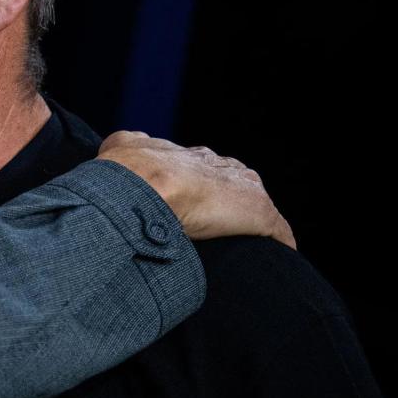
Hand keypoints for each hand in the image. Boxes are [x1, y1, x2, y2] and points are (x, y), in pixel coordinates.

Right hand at [98, 131, 295, 249]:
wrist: (145, 186)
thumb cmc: (129, 172)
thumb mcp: (120, 147)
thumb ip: (127, 143)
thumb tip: (126, 142)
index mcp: (192, 156)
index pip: (204, 168)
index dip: (198, 186)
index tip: (192, 203)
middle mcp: (222, 166)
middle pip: (234, 181)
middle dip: (227, 201)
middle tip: (214, 227)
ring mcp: (243, 188)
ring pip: (255, 204)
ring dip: (250, 222)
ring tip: (243, 245)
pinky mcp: (259, 213)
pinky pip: (276, 229)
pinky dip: (277, 241)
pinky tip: (276, 254)